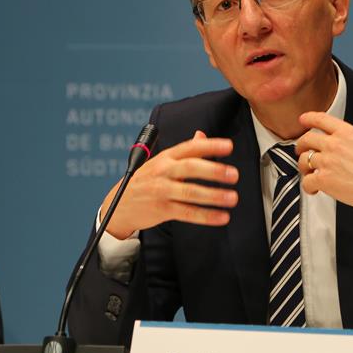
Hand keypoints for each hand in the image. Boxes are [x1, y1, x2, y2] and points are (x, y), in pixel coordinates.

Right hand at [100, 130, 238, 238]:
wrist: (118, 205)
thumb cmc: (145, 181)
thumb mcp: (161, 161)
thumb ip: (184, 151)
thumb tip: (201, 135)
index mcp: (166, 156)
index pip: (190, 148)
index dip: (210, 146)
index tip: (229, 146)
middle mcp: (163, 171)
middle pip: (190, 168)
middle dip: (214, 170)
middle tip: (234, 175)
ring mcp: (161, 191)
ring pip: (190, 192)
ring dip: (214, 196)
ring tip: (232, 198)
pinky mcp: (161, 210)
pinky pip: (187, 213)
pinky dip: (206, 216)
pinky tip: (221, 217)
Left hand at [295, 102, 352, 220]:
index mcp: (347, 133)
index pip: (321, 119)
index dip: (308, 118)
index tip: (303, 119)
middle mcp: (334, 145)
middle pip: (306, 139)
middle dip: (301, 145)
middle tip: (301, 150)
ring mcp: (328, 163)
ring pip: (303, 160)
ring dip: (304, 167)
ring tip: (309, 172)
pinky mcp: (324, 180)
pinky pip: (306, 181)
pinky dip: (307, 186)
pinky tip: (313, 189)